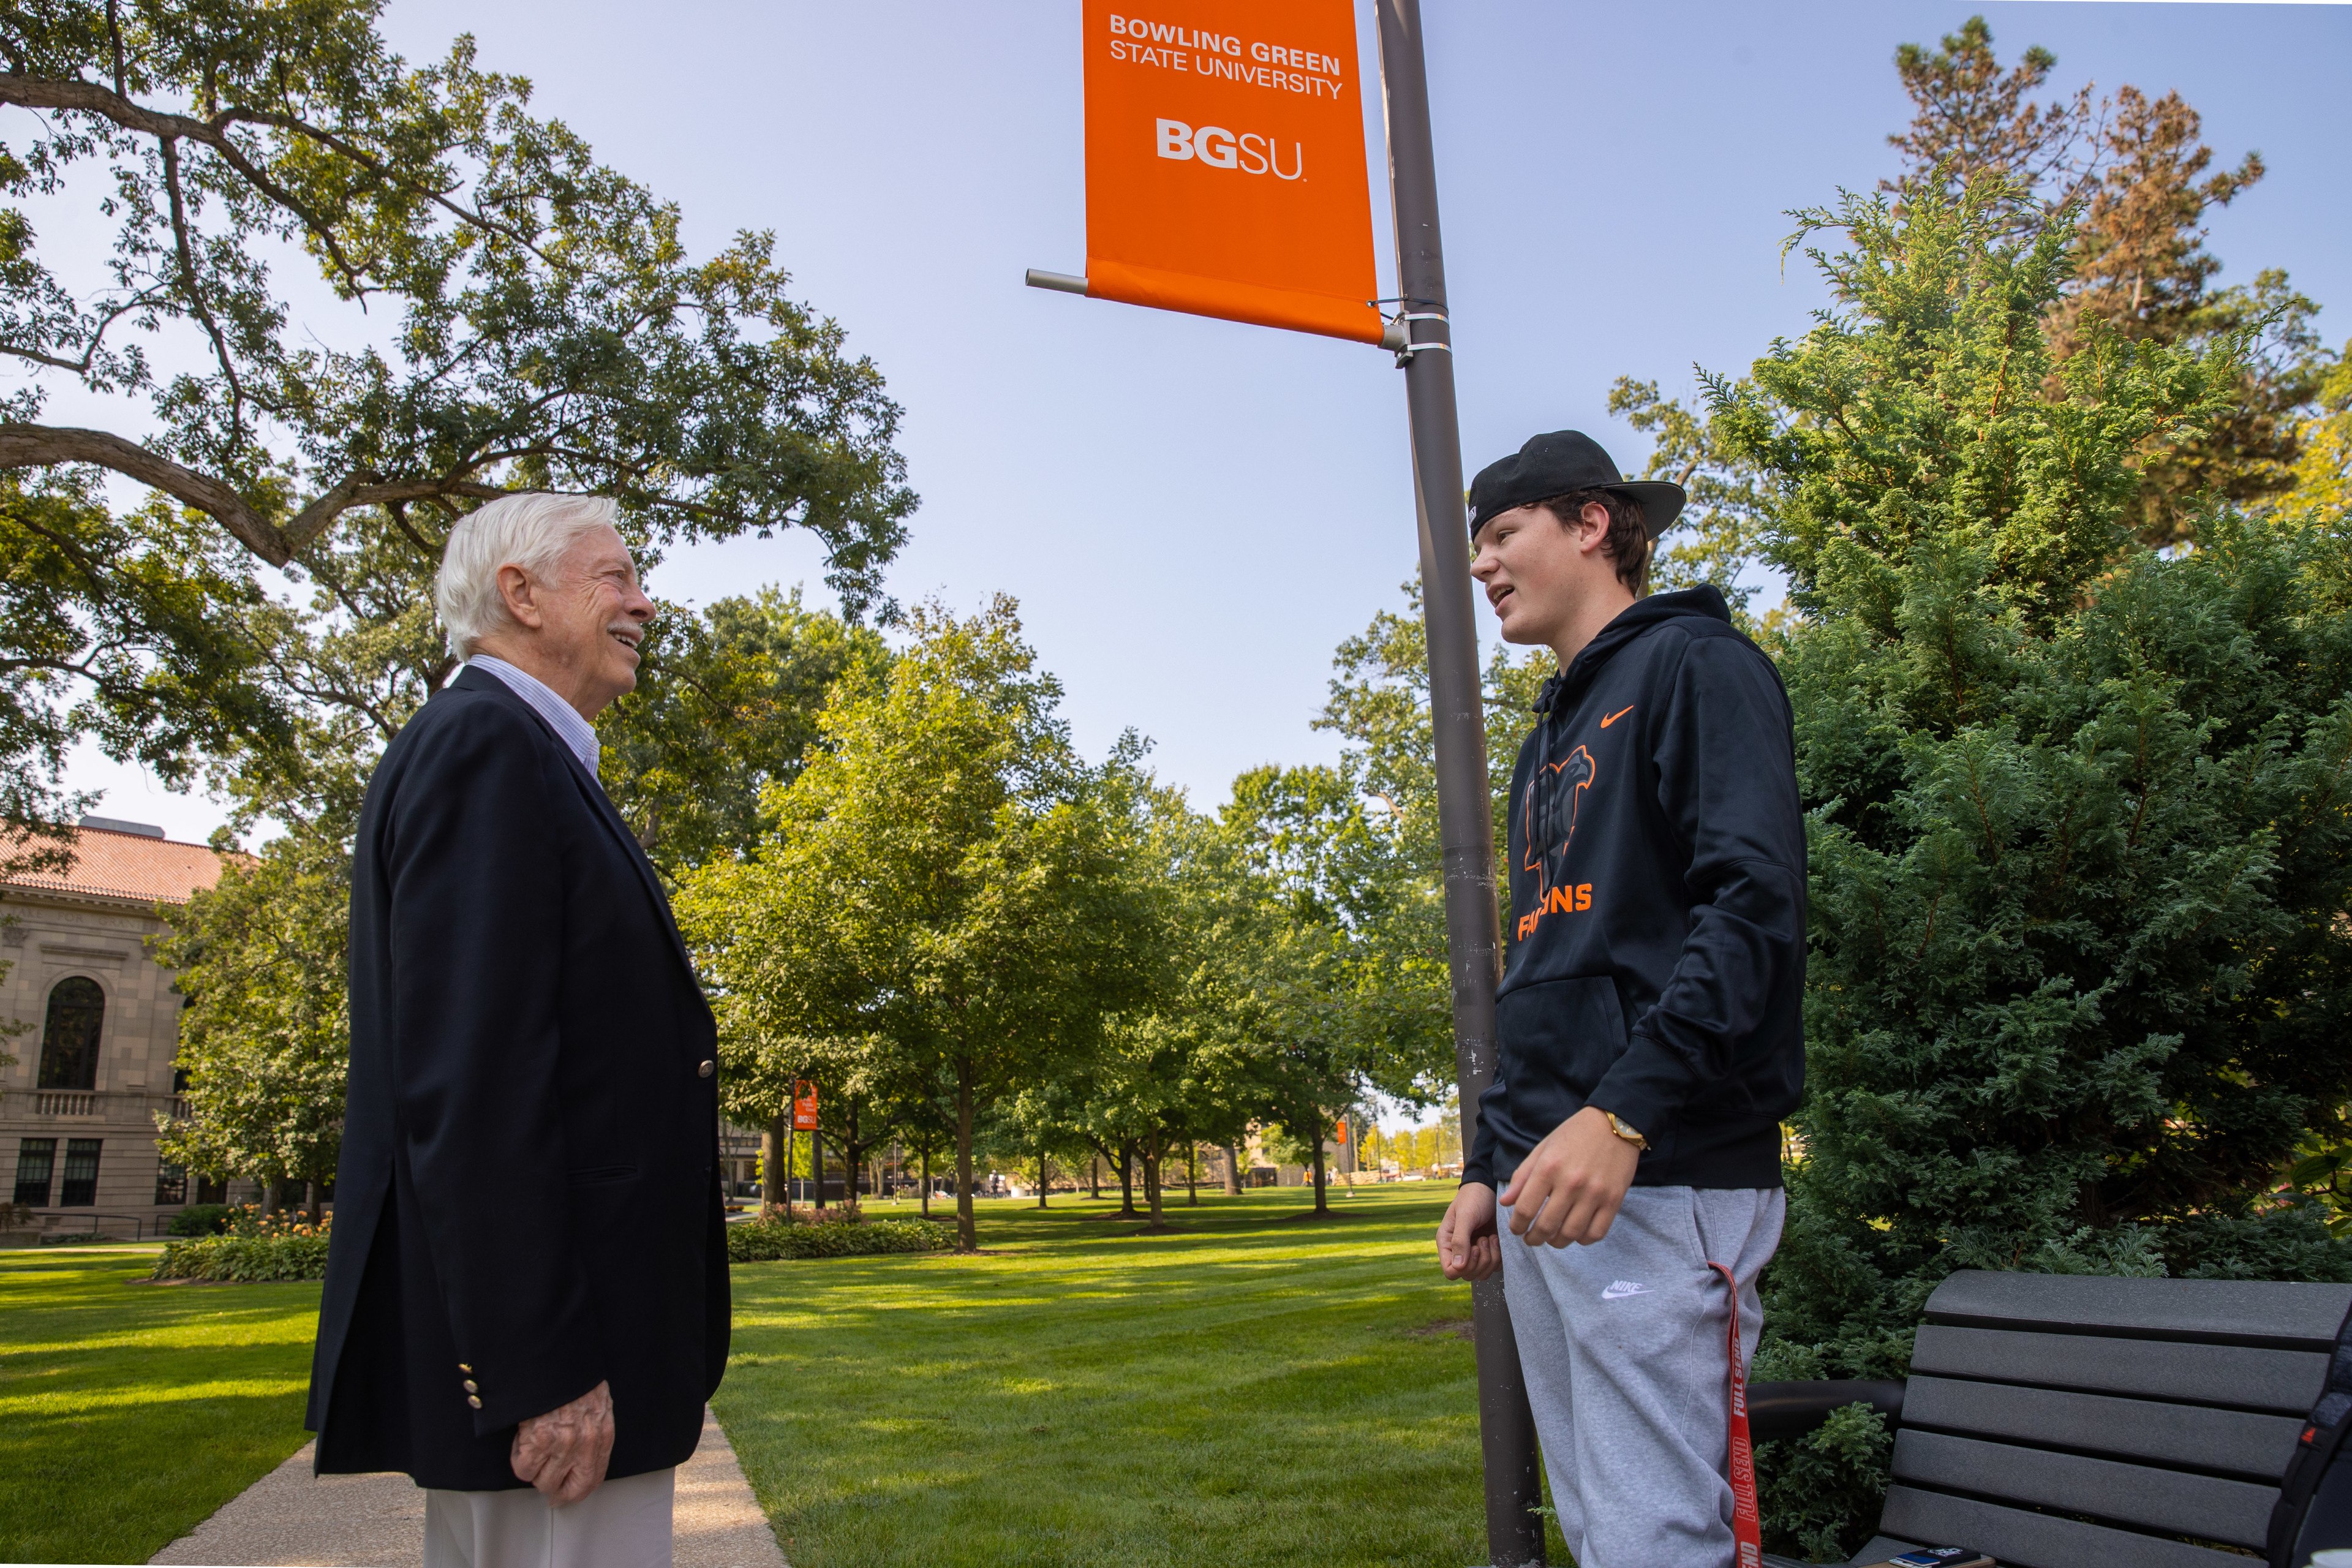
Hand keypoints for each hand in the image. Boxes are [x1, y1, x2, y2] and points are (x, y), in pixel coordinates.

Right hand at [511, 1380, 614, 1503]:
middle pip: (566, 1489)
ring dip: (534, 1472)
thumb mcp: (597, 1405)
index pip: (592, 1480)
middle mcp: (585, 1445)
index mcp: (602, 1436)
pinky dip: (518, 1458)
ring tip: (531, 1450)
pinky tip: (521, 1439)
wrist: (556, 1357)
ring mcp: (561, 1445)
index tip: (564, 1496)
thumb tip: (579, 1458)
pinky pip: (523, 1468)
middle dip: (552, 1489)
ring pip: (542, 1481)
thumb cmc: (575, 1378)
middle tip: (543, 1483)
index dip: (575, 1493)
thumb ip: (592, 1433)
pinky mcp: (538, 1441)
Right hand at [1437, 1182, 1501, 1280]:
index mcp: (1447, 1243)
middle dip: (1480, 1260)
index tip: (1474, 1247)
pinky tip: (1497, 1238)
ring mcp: (1474, 1253)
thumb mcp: (1466, 1216)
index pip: (1450, 1271)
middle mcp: (1459, 1251)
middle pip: (1467, 1275)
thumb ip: (1460, 1240)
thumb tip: (1457, 1267)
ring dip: (1491, 1258)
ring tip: (1491, 1237)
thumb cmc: (1473, 1198)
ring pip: (1482, 1274)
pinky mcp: (1489, 1251)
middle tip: (1484, 1238)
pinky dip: (1499, 1255)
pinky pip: (1495, 1267)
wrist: (1490, 1188)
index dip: (1463, 1267)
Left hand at [1498, 1106, 1639, 1248]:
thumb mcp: (1543, 1148)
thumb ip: (1522, 1176)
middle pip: (1546, 1226)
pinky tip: (1576, 1234)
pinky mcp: (1614, 1201)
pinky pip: (1596, 1233)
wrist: (1615, 1124)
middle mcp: (1571, 1183)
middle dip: (1534, 1239)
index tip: (1516, 1229)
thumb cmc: (1574, 1134)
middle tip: (1531, 1239)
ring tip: (1551, 1239)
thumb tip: (1505, 1202)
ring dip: (1556, 1242)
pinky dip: (1583, 1240)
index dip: (1517, 1225)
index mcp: (1548, 1168)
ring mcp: (1594, 1194)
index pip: (1525, 1209)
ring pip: (1571, 1234)